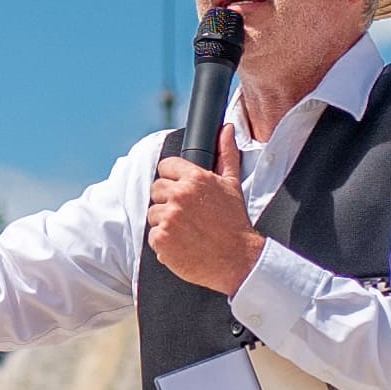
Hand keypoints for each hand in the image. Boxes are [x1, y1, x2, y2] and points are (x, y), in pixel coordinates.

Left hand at [140, 118, 260, 295]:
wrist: (238, 259)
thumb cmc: (235, 222)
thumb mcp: (232, 184)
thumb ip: (226, 154)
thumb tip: (226, 130)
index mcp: (195, 178)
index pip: (165, 167)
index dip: (173, 180)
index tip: (183, 193)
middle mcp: (179, 195)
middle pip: (156, 190)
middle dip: (168, 201)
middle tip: (187, 215)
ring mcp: (169, 218)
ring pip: (152, 213)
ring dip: (165, 223)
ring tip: (187, 231)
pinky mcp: (162, 240)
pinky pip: (152, 236)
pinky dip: (164, 243)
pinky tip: (182, 244)